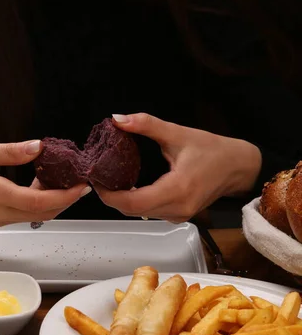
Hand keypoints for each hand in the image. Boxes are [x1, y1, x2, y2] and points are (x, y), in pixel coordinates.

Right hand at [0, 140, 90, 225]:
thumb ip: (10, 152)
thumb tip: (38, 148)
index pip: (37, 202)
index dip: (64, 195)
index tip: (81, 185)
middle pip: (43, 214)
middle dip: (67, 199)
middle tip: (81, 180)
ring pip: (38, 216)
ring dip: (56, 200)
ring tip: (66, 178)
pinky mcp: (0, 218)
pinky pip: (28, 213)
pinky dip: (43, 201)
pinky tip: (46, 183)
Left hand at [95, 113, 261, 222]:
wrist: (238, 167)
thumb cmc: (213, 150)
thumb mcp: (178, 133)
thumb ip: (146, 125)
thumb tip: (117, 119)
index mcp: (177, 189)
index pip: (132, 203)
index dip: (109, 195)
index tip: (96, 179)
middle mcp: (178, 208)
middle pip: (132, 211)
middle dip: (111, 197)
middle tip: (98, 177)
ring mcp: (179, 215)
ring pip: (139, 214)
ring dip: (121, 200)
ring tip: (108, 180)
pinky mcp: (179, 216)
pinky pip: (149, 213)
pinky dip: (135, 202)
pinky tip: (127, 187)